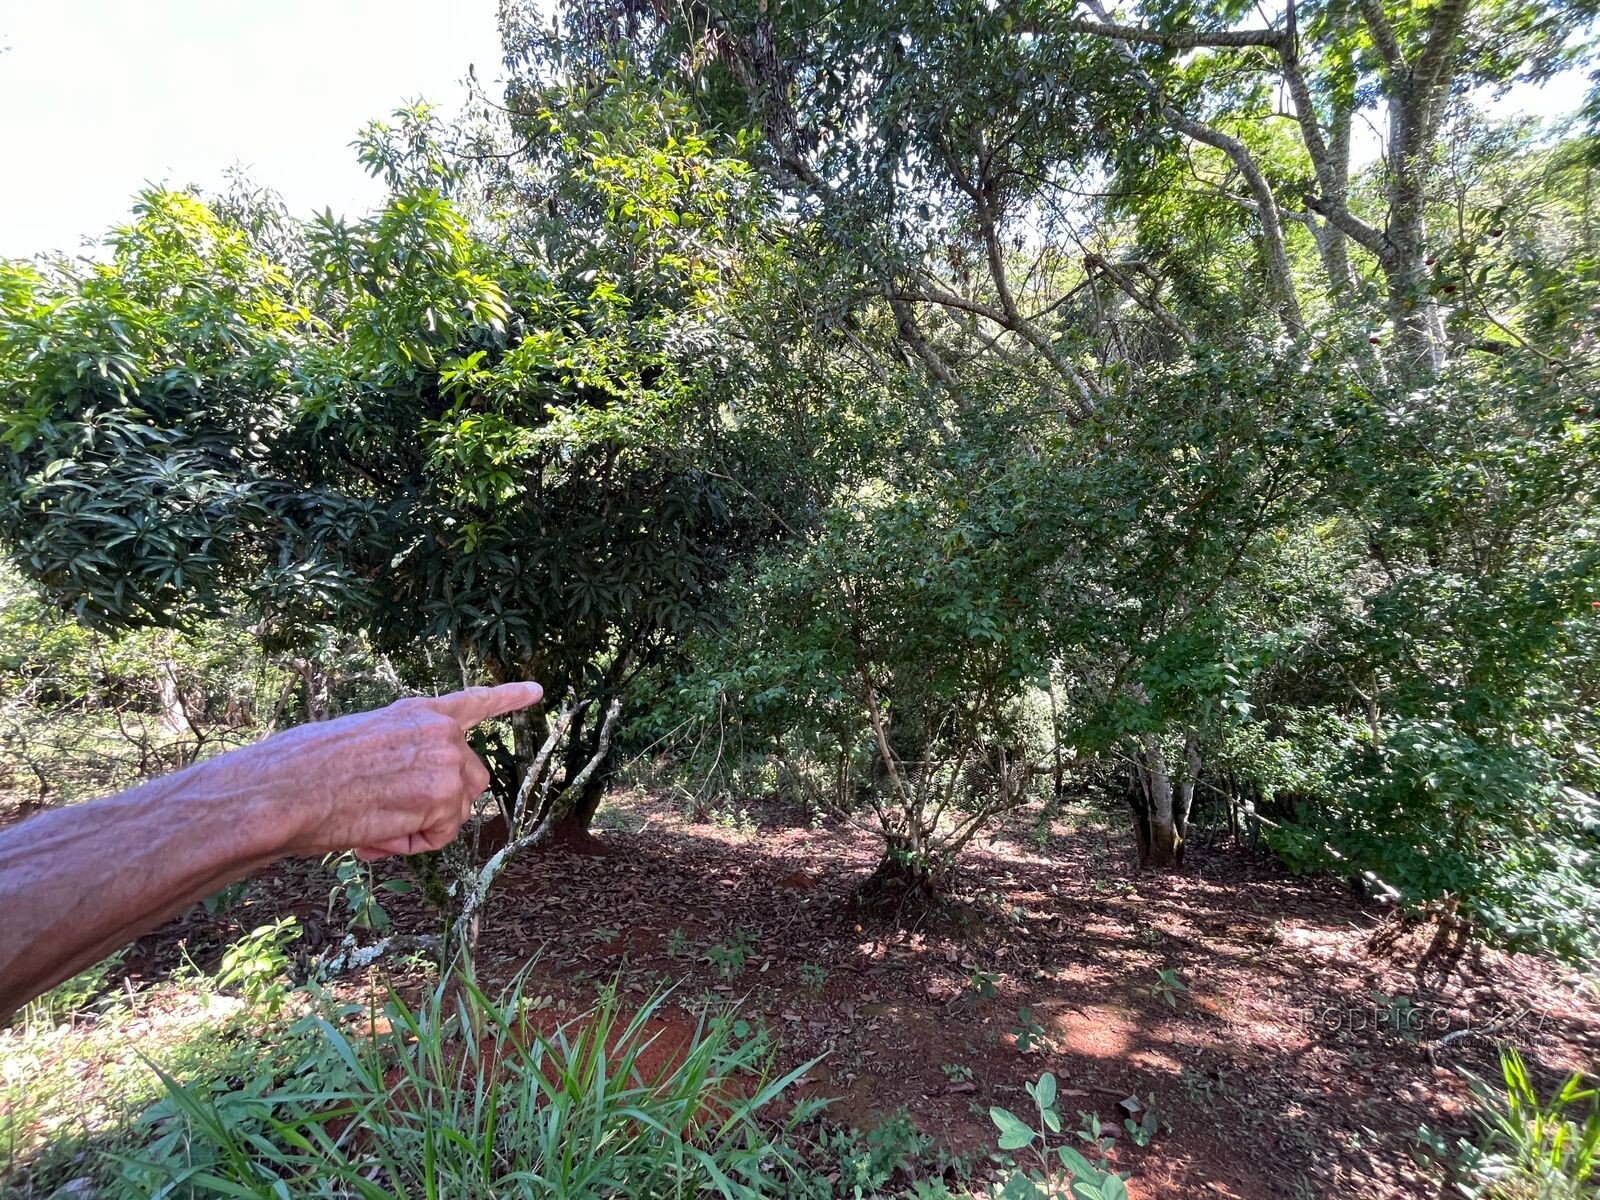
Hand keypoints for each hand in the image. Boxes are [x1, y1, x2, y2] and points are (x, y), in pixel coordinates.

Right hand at [210, 682, 542, 860]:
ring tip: (374, 821)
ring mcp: (447, 761)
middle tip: (389, 813)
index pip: (474, 702)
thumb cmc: (303, 770)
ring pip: (457, 811)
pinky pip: (440, 835)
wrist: (286, 789)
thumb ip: (401, 754)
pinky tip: (376, 832)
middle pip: (470, 780)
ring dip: (422, 827)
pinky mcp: (443, 796)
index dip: (508, 698)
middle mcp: (440, 730)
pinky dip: (411, 844)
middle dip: (440, 804)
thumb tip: (412, 790)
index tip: (538, 690)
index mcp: (417, 712)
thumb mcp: (361, 741)